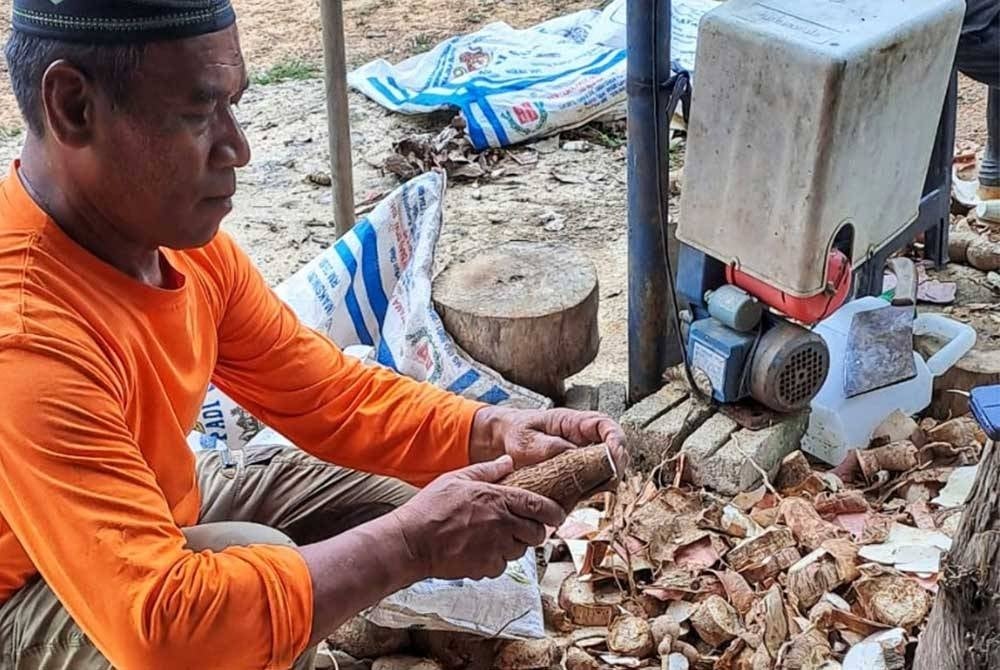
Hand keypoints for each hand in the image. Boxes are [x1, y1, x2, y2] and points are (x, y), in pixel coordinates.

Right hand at [388, 456, 566, 580]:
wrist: (412, 542)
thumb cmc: (431, 508)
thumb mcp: (458, 479)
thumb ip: (487, 470)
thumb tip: (508, 460)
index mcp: (499, 499)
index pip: (541, 506)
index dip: (554, 512)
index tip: (557, 514)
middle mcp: (503, 524)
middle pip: (537, 533)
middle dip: (535, 530)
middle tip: (523, 526)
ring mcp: (496, 548)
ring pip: (521, 550)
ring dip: (515, 544)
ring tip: (494, 537)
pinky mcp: (486, 568)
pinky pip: (503, 566)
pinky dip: (497, 560)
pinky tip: (480, 550)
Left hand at [470, 406, 628, 479]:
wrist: (503, 442)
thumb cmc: (515, 433)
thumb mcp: (525, 439)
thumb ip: (548, 446)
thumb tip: (571, 454)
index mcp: (576, 423)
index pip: (608, 427)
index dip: (617, 442)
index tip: (614, 457)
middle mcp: (586, 440)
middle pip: (616, 454)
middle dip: (614, 470)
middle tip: (602, 484)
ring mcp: (584, 458)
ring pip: (607, 473)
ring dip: (601, 485)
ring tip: (581, 493)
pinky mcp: (579, 475)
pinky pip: (592, 486)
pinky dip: (587, 494)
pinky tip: (572, 498)